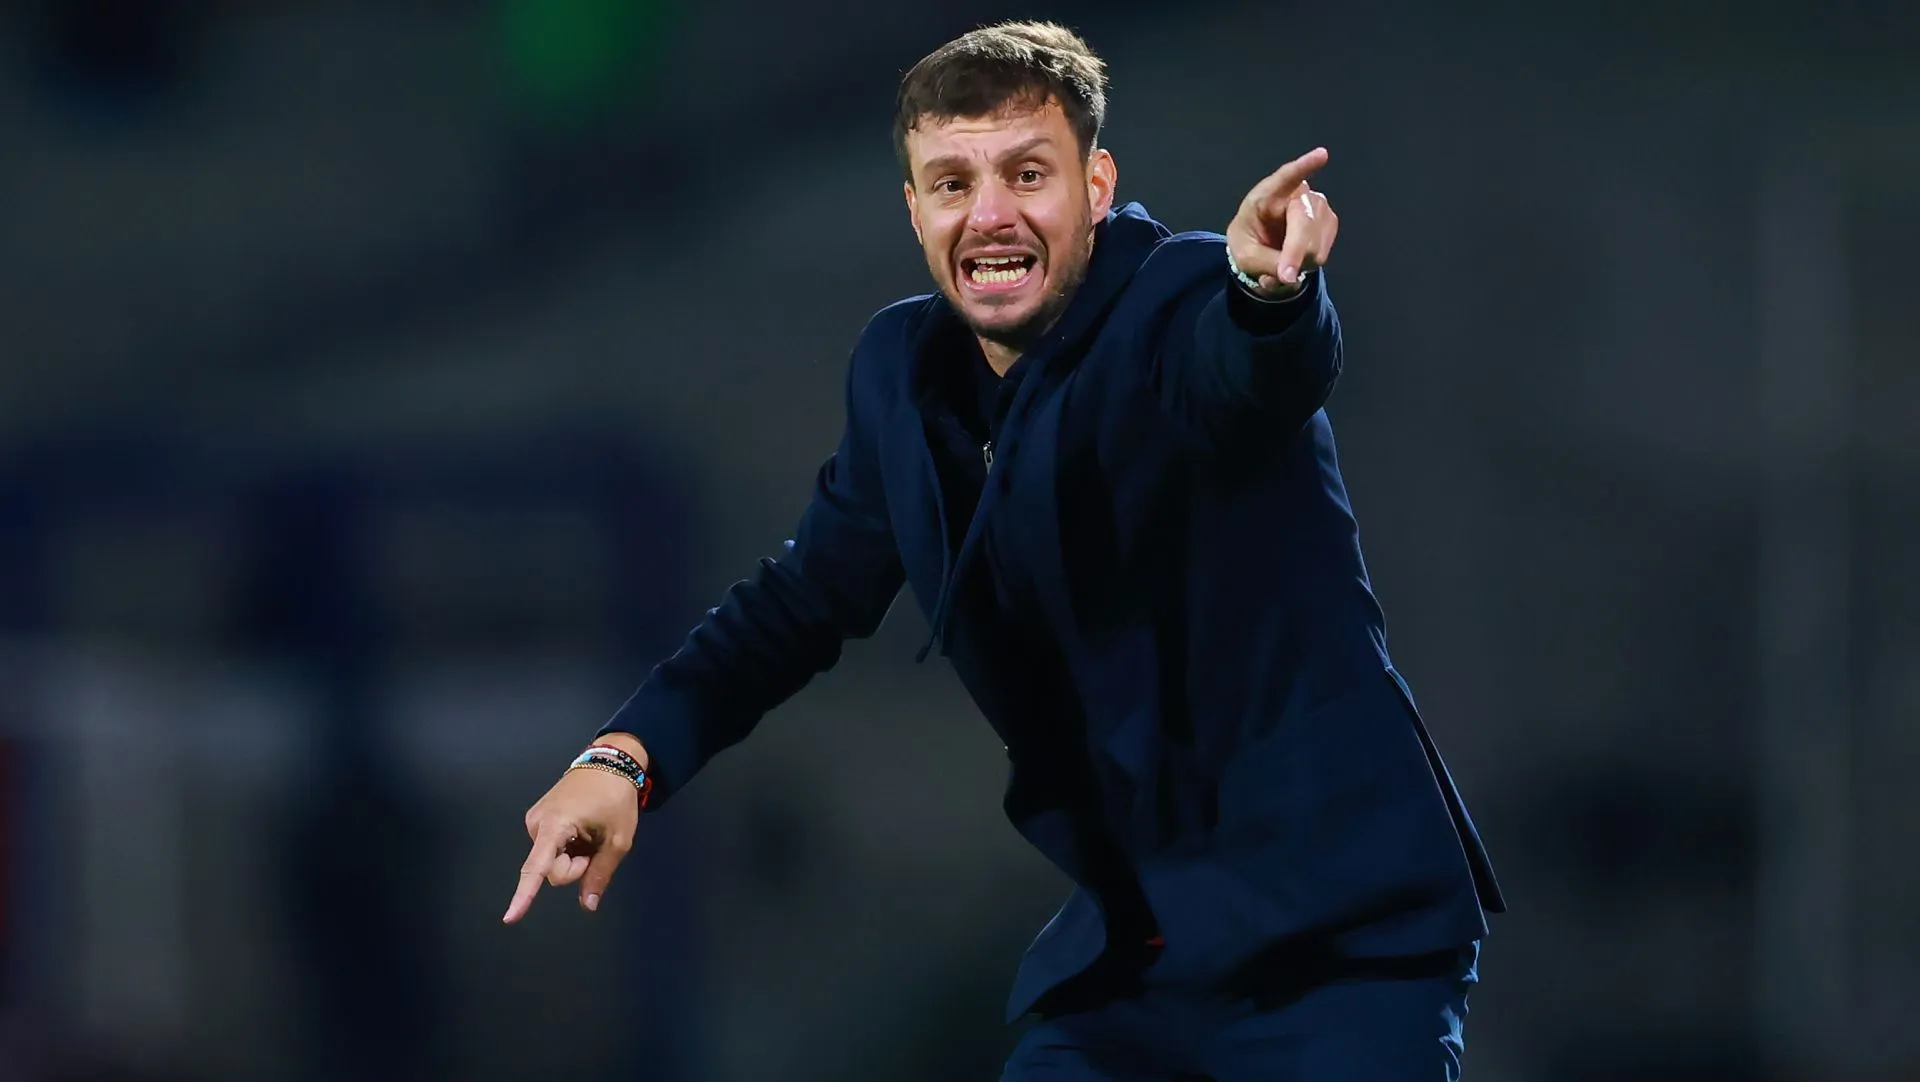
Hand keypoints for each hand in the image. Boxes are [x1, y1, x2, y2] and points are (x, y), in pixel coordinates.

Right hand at [501, 733, 648, 922]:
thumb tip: (588, 905)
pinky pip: (551, 849)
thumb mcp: (618, 839)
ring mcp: (535, 821)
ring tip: (589, 834)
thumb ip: (601, 873)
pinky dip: (567, 848)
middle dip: (575, 868)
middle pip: (552, 870)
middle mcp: (537, 824)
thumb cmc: (616, 798)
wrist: (609, 763)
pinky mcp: (538, 820)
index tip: (510, 917)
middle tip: (595, 847)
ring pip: (551, 861)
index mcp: (556, 825)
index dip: (524, 895)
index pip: (537, 867)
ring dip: (572, 857)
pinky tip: (580, 831)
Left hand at [1225, 146, 1338, 297]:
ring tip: (1283, 262)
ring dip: (1301, 260)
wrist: (1261, 248)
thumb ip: (1265, 263)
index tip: (1322, 155)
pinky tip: (1297, 258)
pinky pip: (1324, 249)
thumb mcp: (1245, 255)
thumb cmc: (1249, 241)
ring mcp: (1316, 206)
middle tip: (1287, 276)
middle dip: (1296, 250)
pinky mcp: (1328, 222)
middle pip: (1305, 219)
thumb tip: (1290, 277)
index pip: (1286, 176)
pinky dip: (1309, 262)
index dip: (1304, 166)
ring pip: (1317, 238)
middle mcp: (1295, 194)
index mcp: (1266, 195)